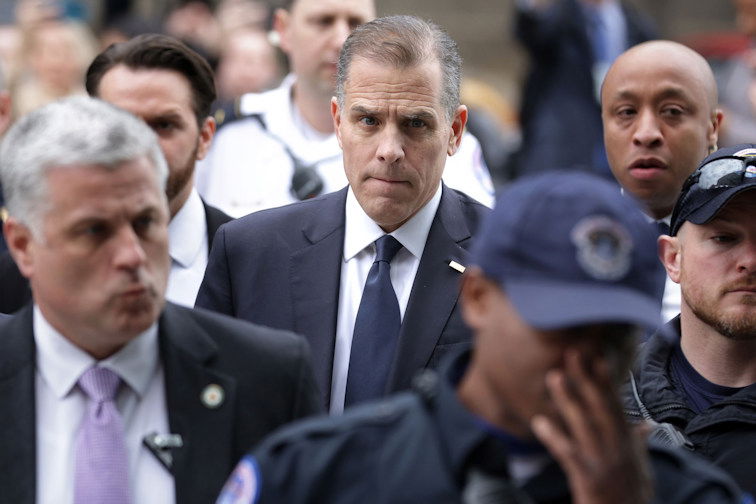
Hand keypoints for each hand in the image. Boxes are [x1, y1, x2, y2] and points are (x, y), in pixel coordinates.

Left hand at [531, 350, 651, 503]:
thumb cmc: (631, 498)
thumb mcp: (640, 469)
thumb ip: (639, 444)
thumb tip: (645, 424)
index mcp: (627, 444)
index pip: (616, 405)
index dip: (606, 380)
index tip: (597, 355)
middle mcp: (618, 449)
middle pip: (600, 407)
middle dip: (585, 378)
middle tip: (572, 352)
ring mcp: (603, 463)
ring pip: (583, 424)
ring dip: (567, 398)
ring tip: (553, 376)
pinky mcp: (588, 479)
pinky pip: (568, 454)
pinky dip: (554, 437)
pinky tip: (539, 422)